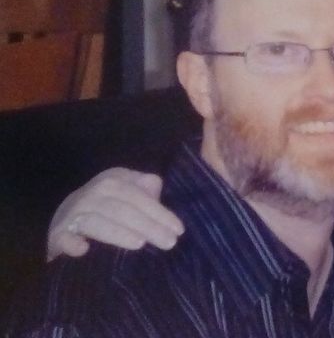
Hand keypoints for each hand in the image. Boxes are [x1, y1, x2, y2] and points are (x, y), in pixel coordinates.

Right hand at [47, 168, 184, 261]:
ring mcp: (72, 214)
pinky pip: (64, 237)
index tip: (178, 230)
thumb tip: (156, 186)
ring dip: (117, 233)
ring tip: (140, 244)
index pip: (138, 195)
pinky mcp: (57, 235)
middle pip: (121, 208)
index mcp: (112, 180)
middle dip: (147, 225)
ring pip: (96, 222)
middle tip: (168, 243)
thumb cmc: (107, 207)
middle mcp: (91, 194)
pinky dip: (72, 243)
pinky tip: (83, 250)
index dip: (159, 212)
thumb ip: (145, 191)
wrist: (64, 219)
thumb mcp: (127, 194)